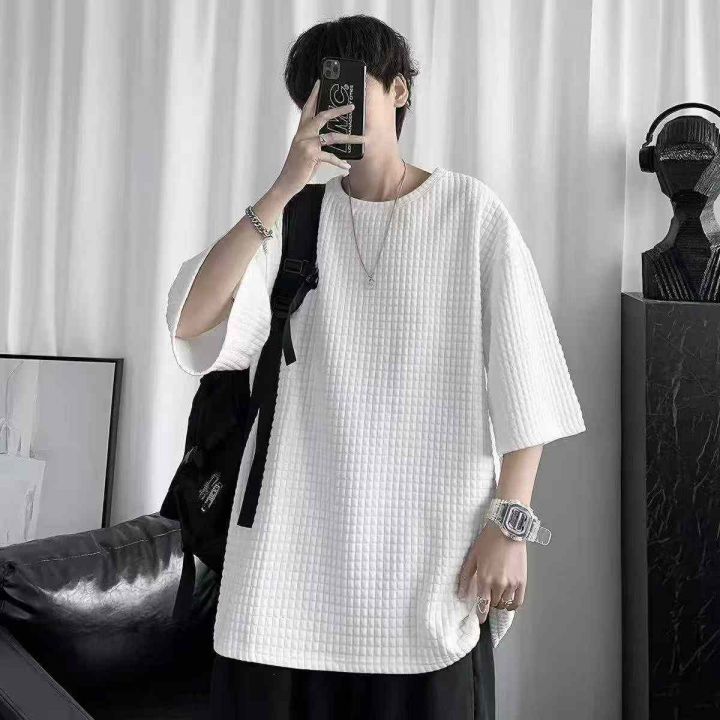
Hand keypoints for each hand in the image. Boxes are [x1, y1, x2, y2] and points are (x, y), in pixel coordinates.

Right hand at [273, 78, 366, 196]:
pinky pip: (330, 156)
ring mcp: (306, 144)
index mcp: (301, 131)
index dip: (313, 95)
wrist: (287, 182)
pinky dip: (340, 162)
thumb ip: (316, 143)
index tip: (320, 82)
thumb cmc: (298, 168)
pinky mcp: (310, 155)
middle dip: (338, 111)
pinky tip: (347, 167)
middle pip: (322, 116)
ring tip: (362, 139)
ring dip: (350, 138)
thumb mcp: (306, 152)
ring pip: (332, 136)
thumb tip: (332, 141)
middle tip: (352, 107)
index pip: (308, 109)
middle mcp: (302, 134)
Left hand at [457, 521, 526, 622]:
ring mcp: (512, 584)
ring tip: (497, 597)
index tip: (480, 619)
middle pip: (494, 604)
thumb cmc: (488, 541)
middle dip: (490, 604)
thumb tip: (460, 595)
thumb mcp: (472, 557)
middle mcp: (499, 584)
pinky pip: (518, 601)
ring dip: (500, 603)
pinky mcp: (523, 581)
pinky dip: (512, 605)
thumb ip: (465, 577)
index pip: (482, 605)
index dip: (481, 614)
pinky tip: (508, 601)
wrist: (508, 529)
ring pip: (505, 604)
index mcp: (485, 579)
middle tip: (488, 599)